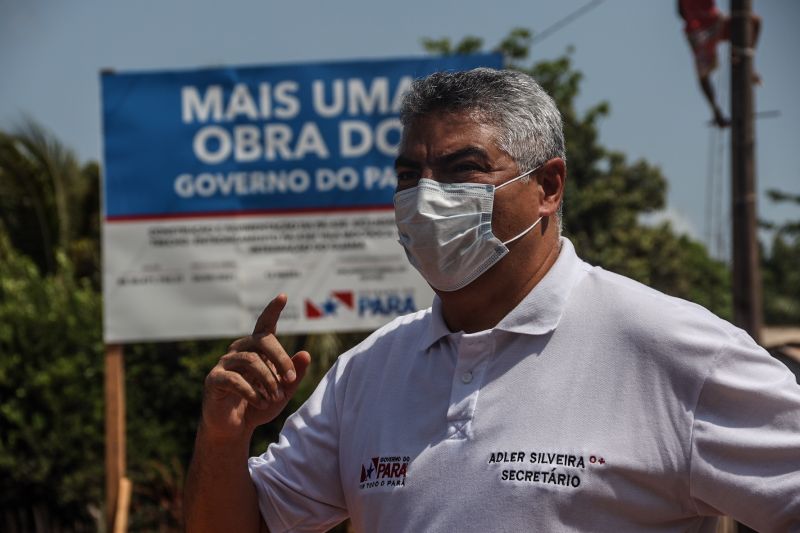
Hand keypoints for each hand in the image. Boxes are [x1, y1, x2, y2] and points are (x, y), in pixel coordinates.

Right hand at [201, 294, 310, 441]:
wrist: (234, 428)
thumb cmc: (260, 405)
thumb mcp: (283, 392)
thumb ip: (294, 374)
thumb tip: (306, 353)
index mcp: (256, 349)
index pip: (265, 325)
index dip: (273, 310)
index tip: (283, 296)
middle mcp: (239, 350)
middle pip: (262, 341)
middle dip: (281, 359)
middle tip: (290, 380)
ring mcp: (225, 363)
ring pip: (251, 361)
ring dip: (268, 381)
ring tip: (275, 398)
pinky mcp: (214, 379)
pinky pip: (235, 379)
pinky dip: (252, 392)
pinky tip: (261, 403)